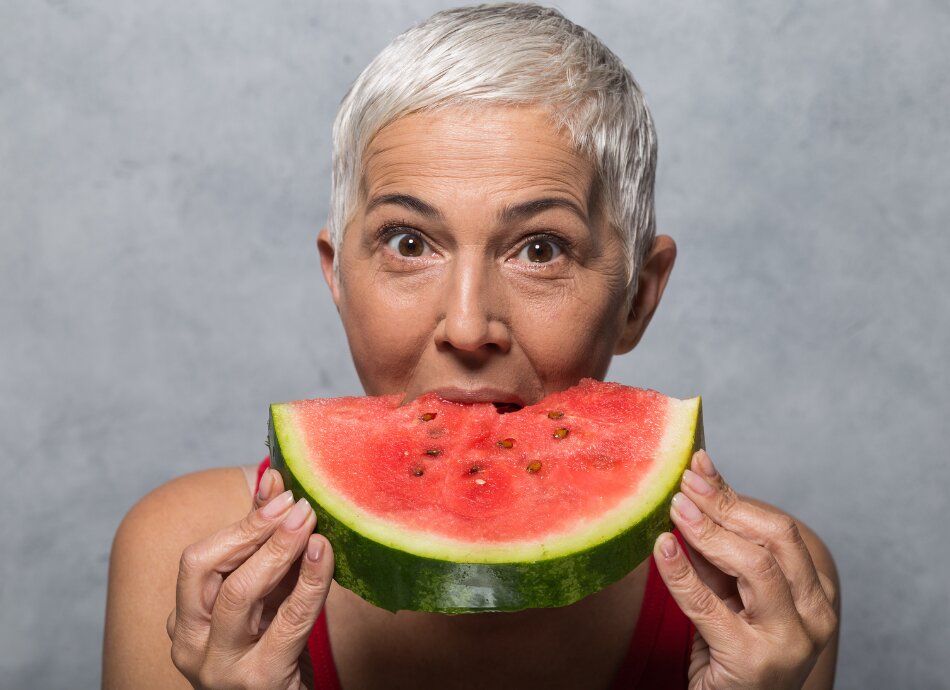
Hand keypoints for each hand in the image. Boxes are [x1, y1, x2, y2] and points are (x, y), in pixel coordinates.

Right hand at [166, 469, 333, 689]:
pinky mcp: (261, 680)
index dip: (241, 520)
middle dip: (254, 528)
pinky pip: (288, 621)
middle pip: (206, 569)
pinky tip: (323, 553)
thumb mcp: (265, 596)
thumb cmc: (275, 651)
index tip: (278, 487)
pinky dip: (309, 581)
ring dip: (277, 548)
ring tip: (309, 521)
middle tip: (296, 502)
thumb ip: (263, 545)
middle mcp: (191, 643)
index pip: (198, 558)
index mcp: (186, 620)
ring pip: (239, 592)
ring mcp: (220, 666)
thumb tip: (273, 482)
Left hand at [653, 450, 837, 689]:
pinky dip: (681, 572)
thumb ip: (719, 553)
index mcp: (814, 594)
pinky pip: (710, 606)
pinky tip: (661, 547)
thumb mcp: (730, 596)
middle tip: (684, 482)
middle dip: (725, 505)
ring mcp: (789, 641)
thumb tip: (697, 488)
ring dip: (709, 531)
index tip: (699, 466)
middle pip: (775, 541)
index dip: (735, 495)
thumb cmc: (731, 653)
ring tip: (675, 508)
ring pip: (755, 567)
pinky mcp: (753, 662)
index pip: (779, 531)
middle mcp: (813, 616)